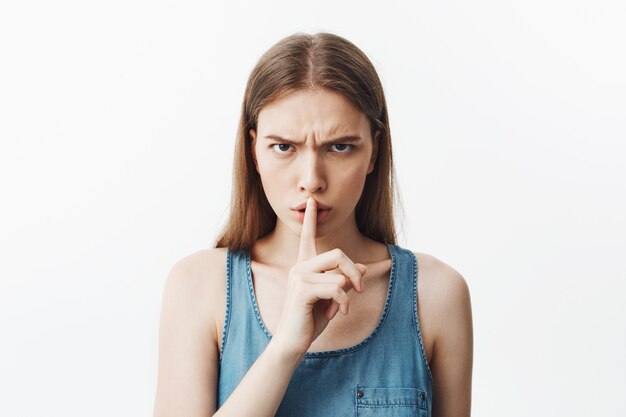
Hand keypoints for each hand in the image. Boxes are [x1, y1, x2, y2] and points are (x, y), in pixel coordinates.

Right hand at [271, 197, 366, 357]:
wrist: (293, 342)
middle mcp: (300, 267)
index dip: (310, 220)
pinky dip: (344, 302)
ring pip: (339, 273)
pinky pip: (336, 288)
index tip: (311, 202)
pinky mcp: (303, 290)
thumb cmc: (310, 320)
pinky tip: (338, 313)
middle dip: (354, 271)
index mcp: (304, 266)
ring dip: (348, 293)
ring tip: (342, 308)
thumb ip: (343, 280)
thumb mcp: (331, 298)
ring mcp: (299, 277)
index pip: (307, 237)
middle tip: (359, 289)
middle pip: (337, 253)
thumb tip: (360, 267)